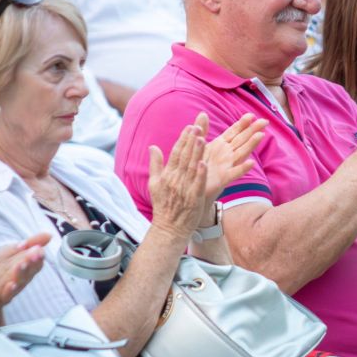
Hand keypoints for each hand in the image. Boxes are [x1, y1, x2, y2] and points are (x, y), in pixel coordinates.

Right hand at [148, 122, 208, 240]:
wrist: (169, 229)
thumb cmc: (163, 205)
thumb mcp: (154, 184)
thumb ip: (155, 164)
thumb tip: (152, 146)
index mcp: (166, 175)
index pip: (175, 154)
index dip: (182, 140)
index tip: (189, 127)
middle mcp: (175, 180)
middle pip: (184, 158)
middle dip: (190, 142)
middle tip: (197, 126)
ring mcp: (184, 189)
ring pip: (192, 168)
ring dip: (196, 153)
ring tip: (202, 138)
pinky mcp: (194, 199)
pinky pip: (197, 184)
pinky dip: (200, 174)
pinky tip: (204, 163)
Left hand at [198, 112, 266, 220]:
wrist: (193, 188)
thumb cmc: (197, 166)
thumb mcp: (198, 145)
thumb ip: (202, 129)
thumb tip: (203, 113)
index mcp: (220, 145)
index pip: (234, 131)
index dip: (242, 123)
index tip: (251, 115)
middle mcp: (227, 154)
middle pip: (242, 140)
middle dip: (253, 130)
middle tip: (264, 121)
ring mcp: (227, 166)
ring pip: (241, 153)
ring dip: (251, 144)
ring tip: (260, 135)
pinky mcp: (223, 179)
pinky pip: (235, 173)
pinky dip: (243, 168)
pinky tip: (251, 163)